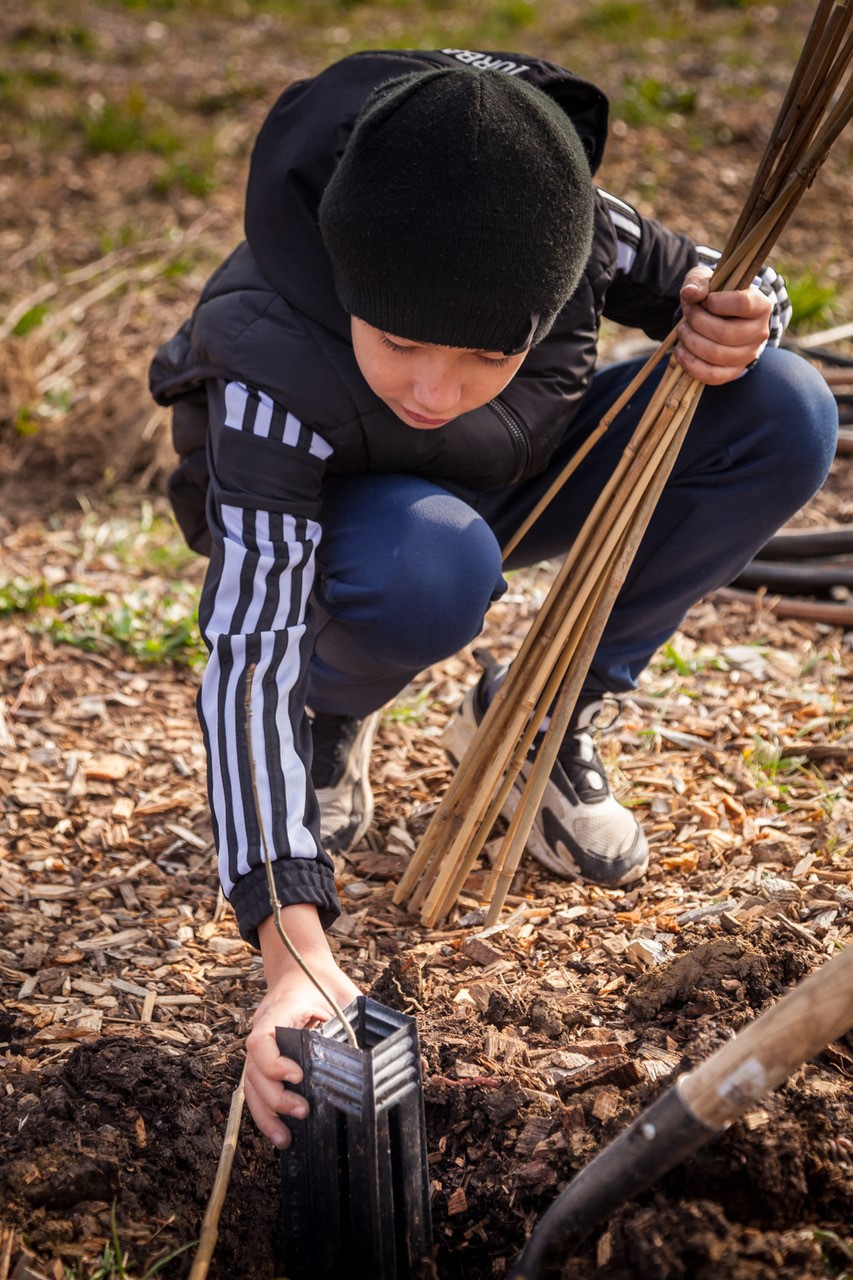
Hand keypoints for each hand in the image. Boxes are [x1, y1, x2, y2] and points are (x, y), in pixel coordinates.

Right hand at [245, 904, 360, 1147]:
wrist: (302, 969)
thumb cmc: (323, 982)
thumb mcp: (340, 995)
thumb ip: (351, 1019)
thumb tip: (379, 1053)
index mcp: (278, 1012)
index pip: (261, 1041)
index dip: (274, 1062)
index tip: (298, 1075)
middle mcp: (263, 1032)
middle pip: (253, 1071)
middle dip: (275, 1098)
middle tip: (302, 1111)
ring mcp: (262, 1047)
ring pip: (251, 1085)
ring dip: (266, 1114)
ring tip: (285, 1140)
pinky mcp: (267, 1060)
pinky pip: (258, 1088)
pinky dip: (266, 1111)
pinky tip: (280, 1132)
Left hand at [675, 265, 771, 384]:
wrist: (721, 317)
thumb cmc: (716, 295)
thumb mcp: (708, 281)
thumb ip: (699, 282)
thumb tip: (689, 293)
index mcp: (761, 305)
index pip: (742, 304)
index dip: (717, 302)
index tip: (705, 299)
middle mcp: (760, 332)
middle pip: (725, 333)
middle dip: (697, 323)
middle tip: (687, 314)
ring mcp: (748, 355)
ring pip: (717, 355)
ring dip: (691, 342)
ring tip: (682, 331)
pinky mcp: (734, 371)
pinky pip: (713, 376)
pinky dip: (691, 365)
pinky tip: (680, 352)